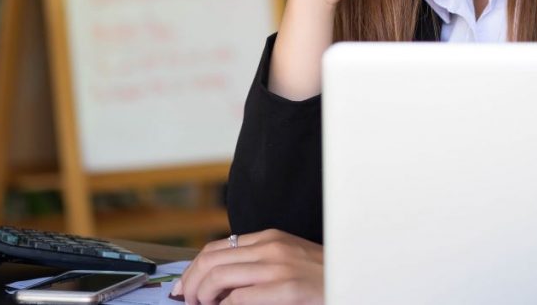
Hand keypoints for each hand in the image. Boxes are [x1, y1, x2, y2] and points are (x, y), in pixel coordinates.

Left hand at [172, 229, 323, 304]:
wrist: (354, 280)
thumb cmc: (322, 279)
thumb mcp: (287, 262)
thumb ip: (257, 265)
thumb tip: (220, 285)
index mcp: (270, 238)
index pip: (216, 248)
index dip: (192, 269)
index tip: (183, 288)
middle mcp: (271, 247)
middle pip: (210, 260)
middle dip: (190, 284)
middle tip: (188, 303)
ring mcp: (279, 267)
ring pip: (218, 277)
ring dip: (201, 297)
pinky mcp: (287, 288)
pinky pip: (238, 299)